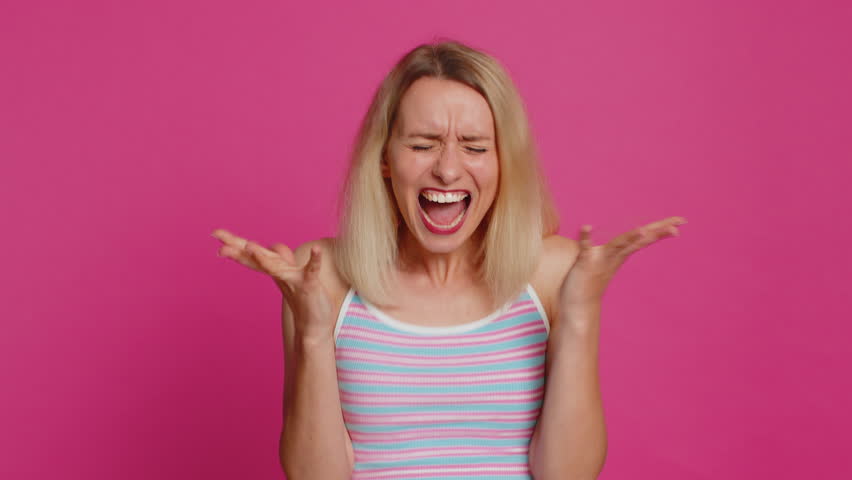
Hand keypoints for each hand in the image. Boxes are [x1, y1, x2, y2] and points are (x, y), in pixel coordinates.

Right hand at [211, 229, 333, 340]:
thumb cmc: (302, 300)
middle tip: (217, 236)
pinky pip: (311, 271)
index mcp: (273, 269)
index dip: (234, 244)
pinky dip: (314, 260)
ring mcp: (292, 280)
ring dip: (263, 258)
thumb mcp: (289, 275)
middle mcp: (279, 274)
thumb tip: (273, 246)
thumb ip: (280, 260)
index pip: (250, 255)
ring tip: (251, 247)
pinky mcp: (309, 285)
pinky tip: (316, 249)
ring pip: (275, 267)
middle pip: (254, 258)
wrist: (314, 327)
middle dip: (236, 247)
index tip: (215, 233)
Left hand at [560, 216, 687, 310]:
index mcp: (622, 253)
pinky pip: (585, 247)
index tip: (680, 221)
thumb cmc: (591, 282)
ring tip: (643, 230)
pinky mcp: (585, 262)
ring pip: (618, 245)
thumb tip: (628, 240)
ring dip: (629, 238)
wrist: (579, 305)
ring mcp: (601, 259)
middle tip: (678, 225)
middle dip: (658, 231)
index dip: (662, 229)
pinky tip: (586, 226)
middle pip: (639, 239)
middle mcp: (615, 256)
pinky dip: (585, 237)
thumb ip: (617, 249)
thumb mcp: (609, 261)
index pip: (645, 238)